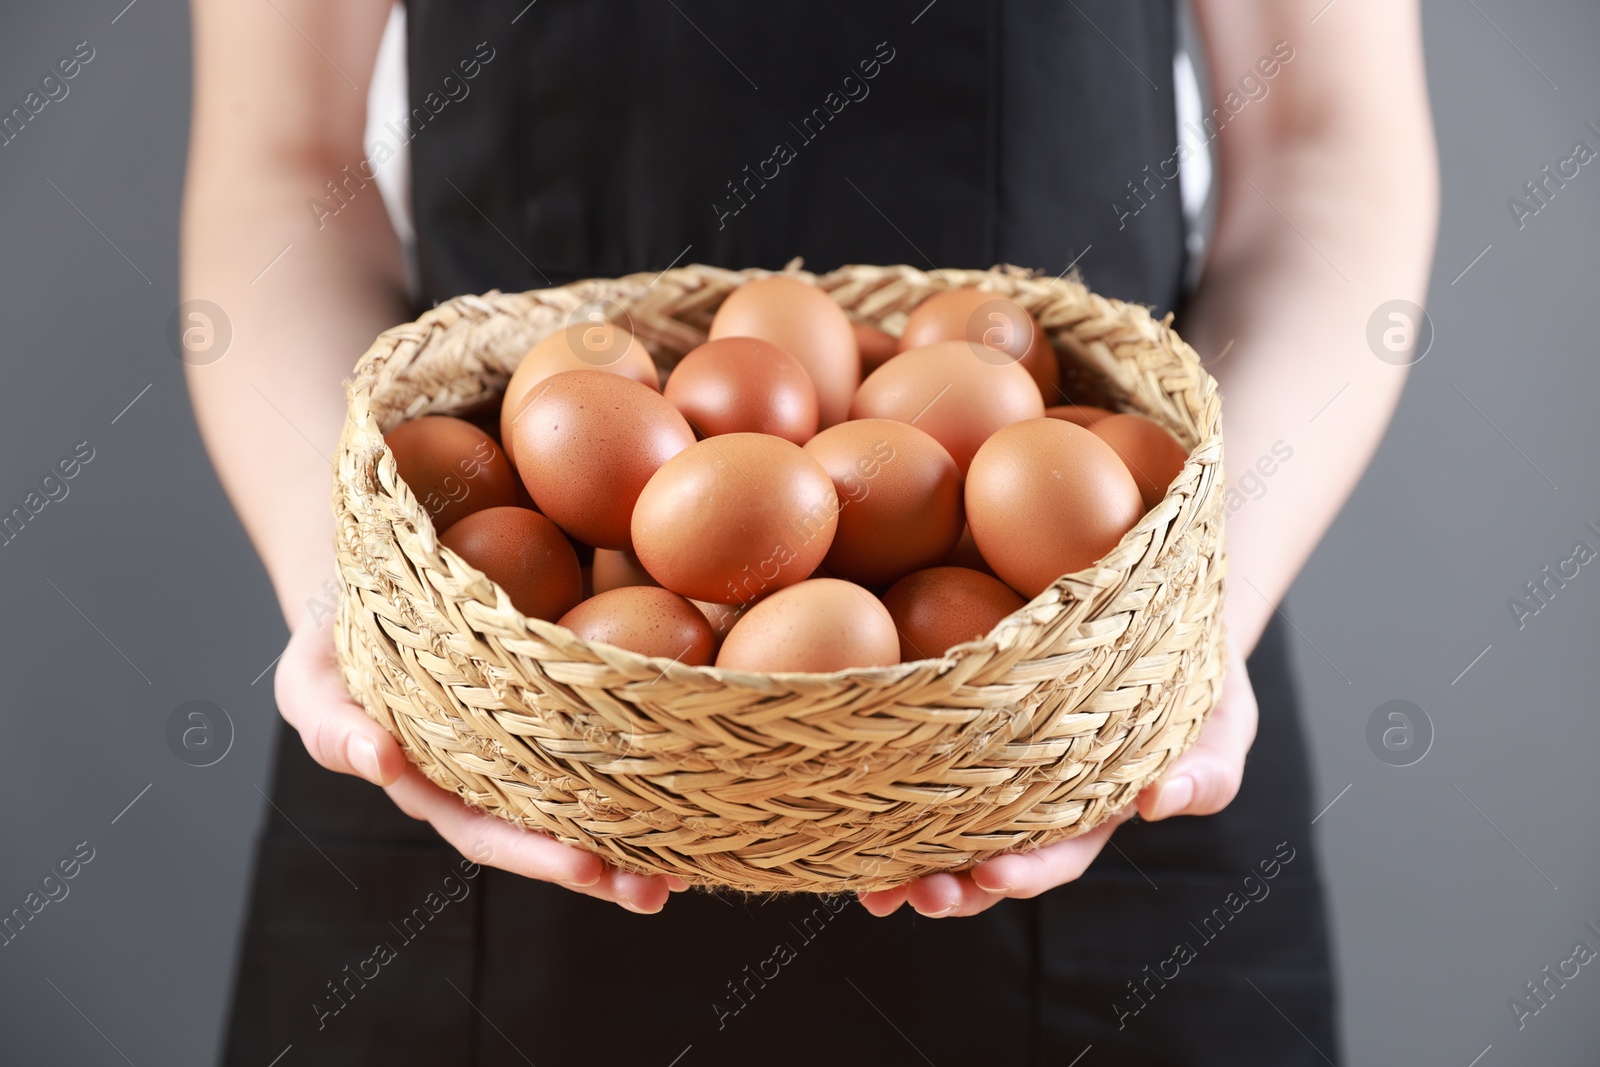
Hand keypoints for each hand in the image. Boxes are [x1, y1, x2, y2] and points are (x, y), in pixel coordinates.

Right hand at [272, 620, 683, 912]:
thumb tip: (377, 760)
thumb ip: (330, 725)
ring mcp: (527, 745)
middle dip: (602, 867)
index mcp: (434, 782)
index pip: (486, 831)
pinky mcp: (563, 701)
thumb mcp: (309, 678)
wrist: (374, 579)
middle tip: (654, 889)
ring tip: (688, 865)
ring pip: (588, 799)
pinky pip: (607, 740)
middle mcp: (487, 777)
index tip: (583, 869)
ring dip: (638, 835)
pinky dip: (652, 764)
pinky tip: (699, 781)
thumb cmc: (336, 634)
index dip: (534, 854)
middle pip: (550, 832)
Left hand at [858, 643, 1258, 917]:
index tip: (991, 878)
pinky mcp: (954, 709)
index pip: (1057, 853)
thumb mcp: (1222, 720)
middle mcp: (1033, 795)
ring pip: (938, 817)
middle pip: (986, 855)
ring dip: (903, 855)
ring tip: (867, 883)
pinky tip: (839, 790)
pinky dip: (878, 776)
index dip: (1026, 872)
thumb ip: (1206, 770)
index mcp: (1092, 808)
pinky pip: (911, 749)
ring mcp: (988, 757)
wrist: (1158, 602)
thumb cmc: (1197, 670)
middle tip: (914, 895)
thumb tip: (1160, 803)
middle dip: (950, 886)